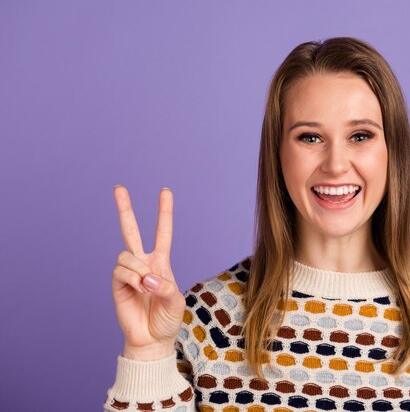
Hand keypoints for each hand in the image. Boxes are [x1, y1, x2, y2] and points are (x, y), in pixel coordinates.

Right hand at [112, 186, 185, 360]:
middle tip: (119, 188)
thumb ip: (165, 287)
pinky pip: (121, 270)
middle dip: (125, 209)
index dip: (164, 212)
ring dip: (138, 270)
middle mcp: (143, 263)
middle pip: (131, 230)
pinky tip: (138, 290)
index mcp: (161, 262)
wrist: (151, 339)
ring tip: (146, 288)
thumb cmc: (167, 319)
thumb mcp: (176, 302)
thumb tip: (146, 277)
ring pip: (126, 255)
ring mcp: (129, 272)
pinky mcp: (117, 283)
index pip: (162, 232)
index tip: (165, 191)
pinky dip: (132, 279)